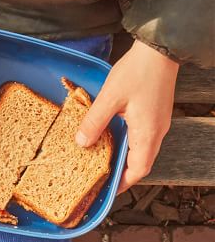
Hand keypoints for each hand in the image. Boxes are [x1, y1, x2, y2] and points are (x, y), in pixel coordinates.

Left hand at [76, 39, 178, 192]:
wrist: (159, 51)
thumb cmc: (137, 72)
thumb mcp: (110, 98)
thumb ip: (95, 121)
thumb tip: (81, 143)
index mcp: (148, 132)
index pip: (138, 169)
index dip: (123, 183)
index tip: (107, 190)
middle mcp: (156, 131)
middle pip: (141, 163)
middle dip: (122, 174)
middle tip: (101, 178)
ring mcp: (158, 122)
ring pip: (141, 150)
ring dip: (124, 158)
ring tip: (103, 162)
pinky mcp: (155, 113)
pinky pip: (142, 137)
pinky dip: (127, 144)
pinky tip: (111, 138)